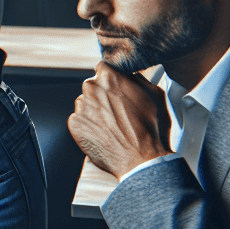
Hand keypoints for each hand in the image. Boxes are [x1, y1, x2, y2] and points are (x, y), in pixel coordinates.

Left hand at [68, 62, 173, 177]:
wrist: (141, 160)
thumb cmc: (151, 128)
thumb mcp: (154, 94)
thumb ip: (137, 78)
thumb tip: (129, 75)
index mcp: (109, 78)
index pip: (103, 68)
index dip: (111, 78)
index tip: (116, 87)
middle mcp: (90, 89)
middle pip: (93, 86)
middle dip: (103, 95)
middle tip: (118, 111)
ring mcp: (81, 107)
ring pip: (86, 103)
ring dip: (95, 110)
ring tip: (113, 125)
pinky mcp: (75, 125)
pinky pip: (80, 119)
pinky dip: (89, 125)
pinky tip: (105, 134)